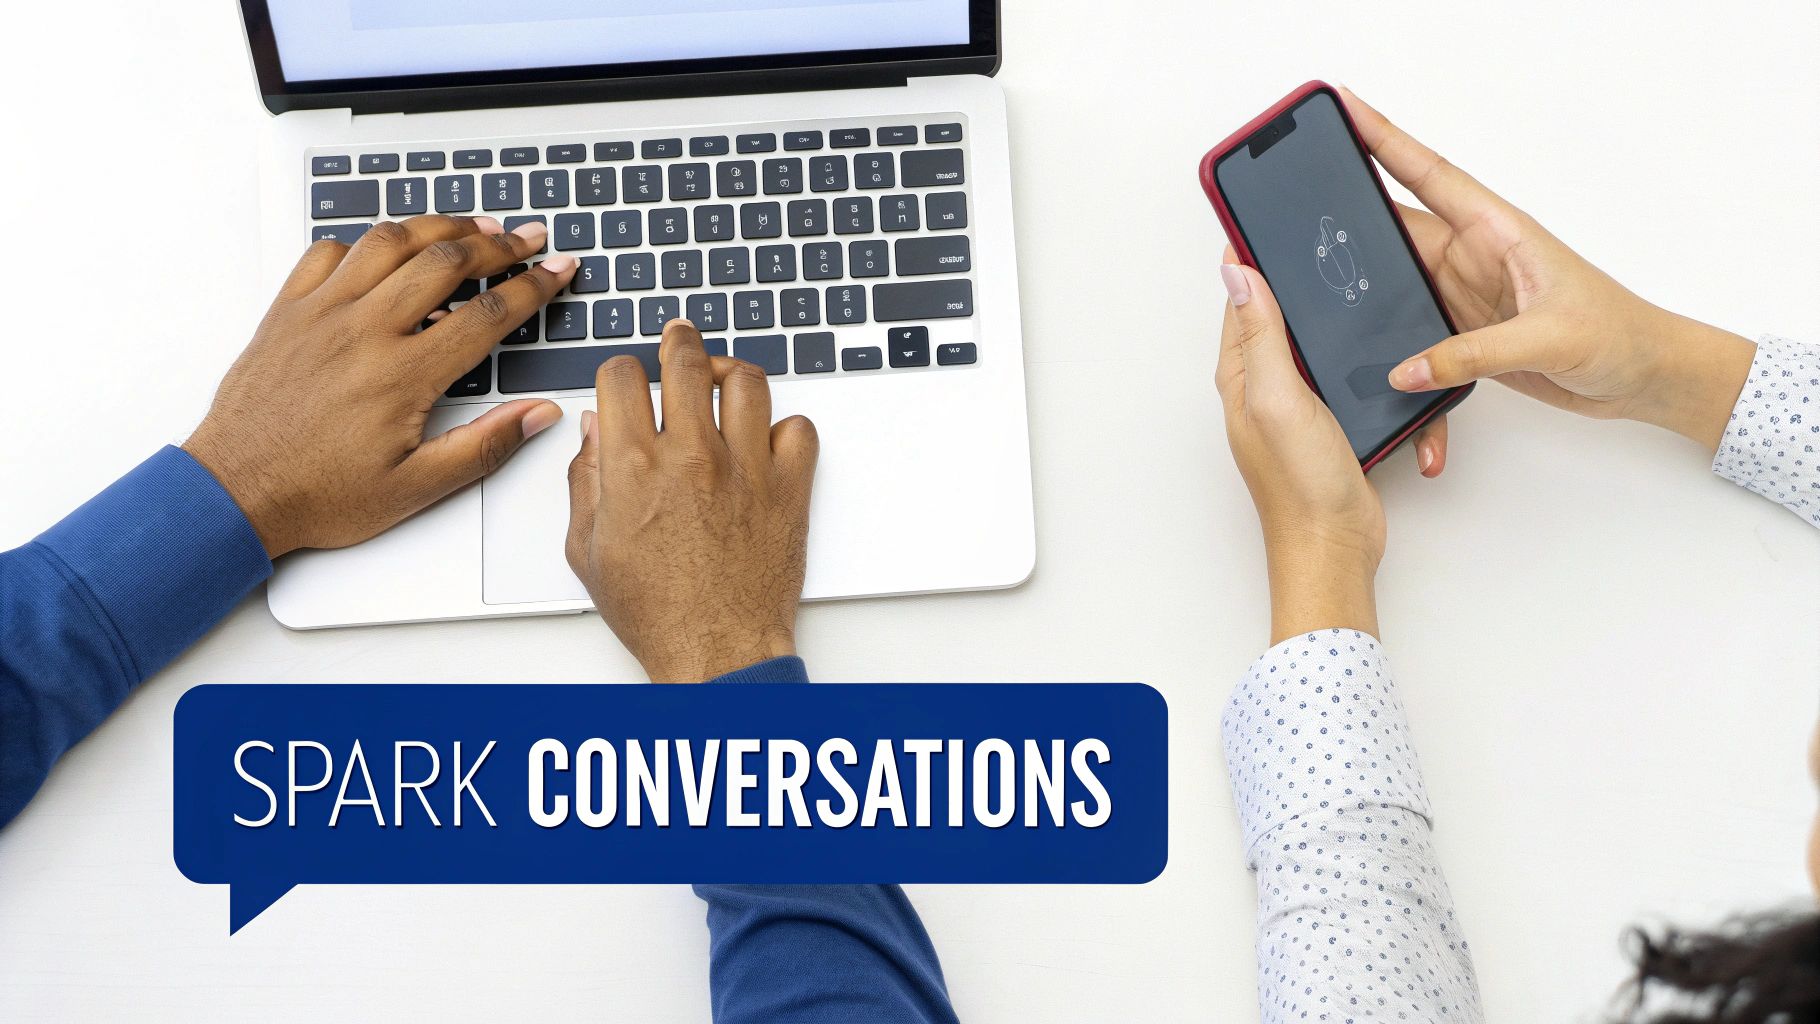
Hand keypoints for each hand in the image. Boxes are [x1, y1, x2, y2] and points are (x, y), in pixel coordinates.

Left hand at [184, 215, 578, 557]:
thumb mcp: (416, 488)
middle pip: (445, 260)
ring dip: (437, 226)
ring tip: (470, 226)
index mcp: (402, 375)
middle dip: (498, 243)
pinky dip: (364, 241)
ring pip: (390, 241)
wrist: (235, 491)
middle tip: (527, 237)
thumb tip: (537, 416)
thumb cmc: (318, 494)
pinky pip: (327, 252)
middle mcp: (364, 331)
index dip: (534, 287)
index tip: (558, 270)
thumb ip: (484, 446)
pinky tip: (385, 249)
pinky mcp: (287, 310)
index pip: (488, 314)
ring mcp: (321, 313)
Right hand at [566, 321, 818, 683]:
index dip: (619, 371)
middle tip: (679, 338)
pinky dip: (783, 428)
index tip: (624, 380)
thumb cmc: (656, 612)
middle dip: (679, 340)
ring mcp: (746, 467)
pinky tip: (765, 439)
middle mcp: (692, 456)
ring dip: (731, 374)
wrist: (717, 650)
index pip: (621, 376)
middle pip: (687, 359)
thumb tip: (592, 433)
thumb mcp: (588, 550)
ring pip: (747, 381)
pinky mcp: (788, 487)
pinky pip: (798, 429)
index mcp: (634, 466)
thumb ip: (585, 481)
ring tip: (723, 381)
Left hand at [1218, 261, 1380, 643]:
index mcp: (1241, 375)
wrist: (1335, 546)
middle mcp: (1264, 386)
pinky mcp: (1330, 419)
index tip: (1266, 213)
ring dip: (1327, 314)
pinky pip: (1340, 372)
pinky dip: (1352, 353)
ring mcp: (1297, 403)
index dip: (1252, 256)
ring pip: (1313, 340)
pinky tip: (1369, 341)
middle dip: (1295, 276)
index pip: (1242, 298)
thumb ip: (1260, 336)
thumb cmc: (1301, 485)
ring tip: (1344, 274)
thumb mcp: (1277, 397)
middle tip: (1315, 233)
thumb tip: (1238, 274)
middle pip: (1278, 314)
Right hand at [1339, 88, 1756, 460]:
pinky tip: (1362, 347)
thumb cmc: (1618, 336)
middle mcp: (1474, 256)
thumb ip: (1474, 353)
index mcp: (1498, 231)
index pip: (1428, 174)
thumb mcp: (1549, 338)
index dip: (1384, 139)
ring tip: (1310, 276)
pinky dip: (1384, 338)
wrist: (1643, 377)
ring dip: (1361, 283)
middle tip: (1295, 196)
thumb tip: (1408, 367)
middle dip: (1347, 211)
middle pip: (1394, 226)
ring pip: (1393, 280)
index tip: (1344, 108)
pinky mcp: (1461, 334)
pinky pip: (1408, 330)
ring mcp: (1463, 294)